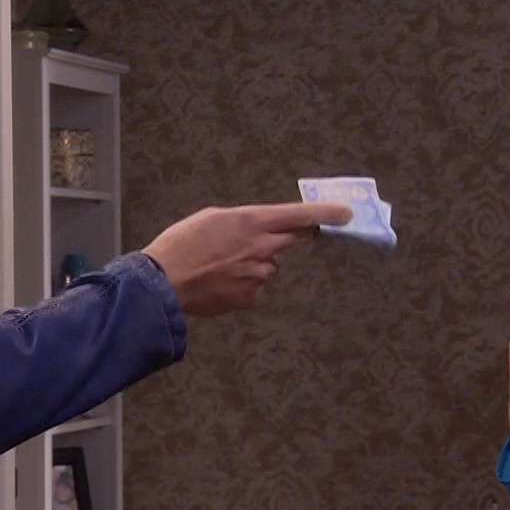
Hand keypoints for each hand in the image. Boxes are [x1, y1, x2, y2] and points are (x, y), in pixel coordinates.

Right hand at [142, 201, 351, 315]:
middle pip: (293, 238)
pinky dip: (243, 282)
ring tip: (221, 263)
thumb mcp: (211, 218)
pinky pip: (256, 285)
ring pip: (270, 264)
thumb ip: (243, 221)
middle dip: (288, 235)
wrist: (163, 283)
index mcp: (252, 221)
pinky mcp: (252, 297)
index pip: (299, 215)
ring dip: (255, 261)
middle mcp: (262, 247)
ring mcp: (259, 275)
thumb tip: (258, 228)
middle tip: (264, 235)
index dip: (326, 213)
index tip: (346, 213)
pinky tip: (220, 281)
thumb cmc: (181, 244)